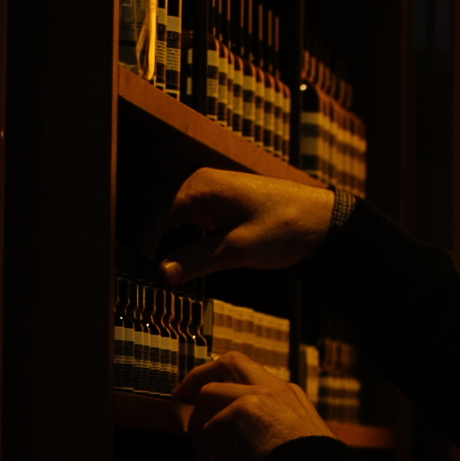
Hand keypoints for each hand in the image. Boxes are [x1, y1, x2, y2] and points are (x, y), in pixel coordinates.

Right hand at [145, 168, 337, 284]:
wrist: (326, 222)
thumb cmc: (287, 227)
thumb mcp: (239, 249)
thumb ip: (197, 260)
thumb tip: (160, 274)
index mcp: (200, 186)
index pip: (156, 216)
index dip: (142, 246)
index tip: (133, 273)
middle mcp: (200, 183)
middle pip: (157, 213)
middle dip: (147, 243)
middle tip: (140, 277)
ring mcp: (211, 193)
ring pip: (172, 218)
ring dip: (163, 242)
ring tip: (155, 274)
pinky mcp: (222, 205)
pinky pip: (189, 221)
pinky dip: (181, 240)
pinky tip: (180, 264)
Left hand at [175, 351, 335, 460]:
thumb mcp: (293, 444)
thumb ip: (267, 434)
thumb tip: (236, 445)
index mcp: (289, 396)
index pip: (249, 375)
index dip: (224, 385)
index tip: (208, 404)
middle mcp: (276, 388)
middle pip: (228, 361)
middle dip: (197, 378)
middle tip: (179, 399)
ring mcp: (261, 394)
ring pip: (208, 393)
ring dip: (201, 429)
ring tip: (209, 459)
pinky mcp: (245, 409)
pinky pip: (212, 430)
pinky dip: (221, 455)